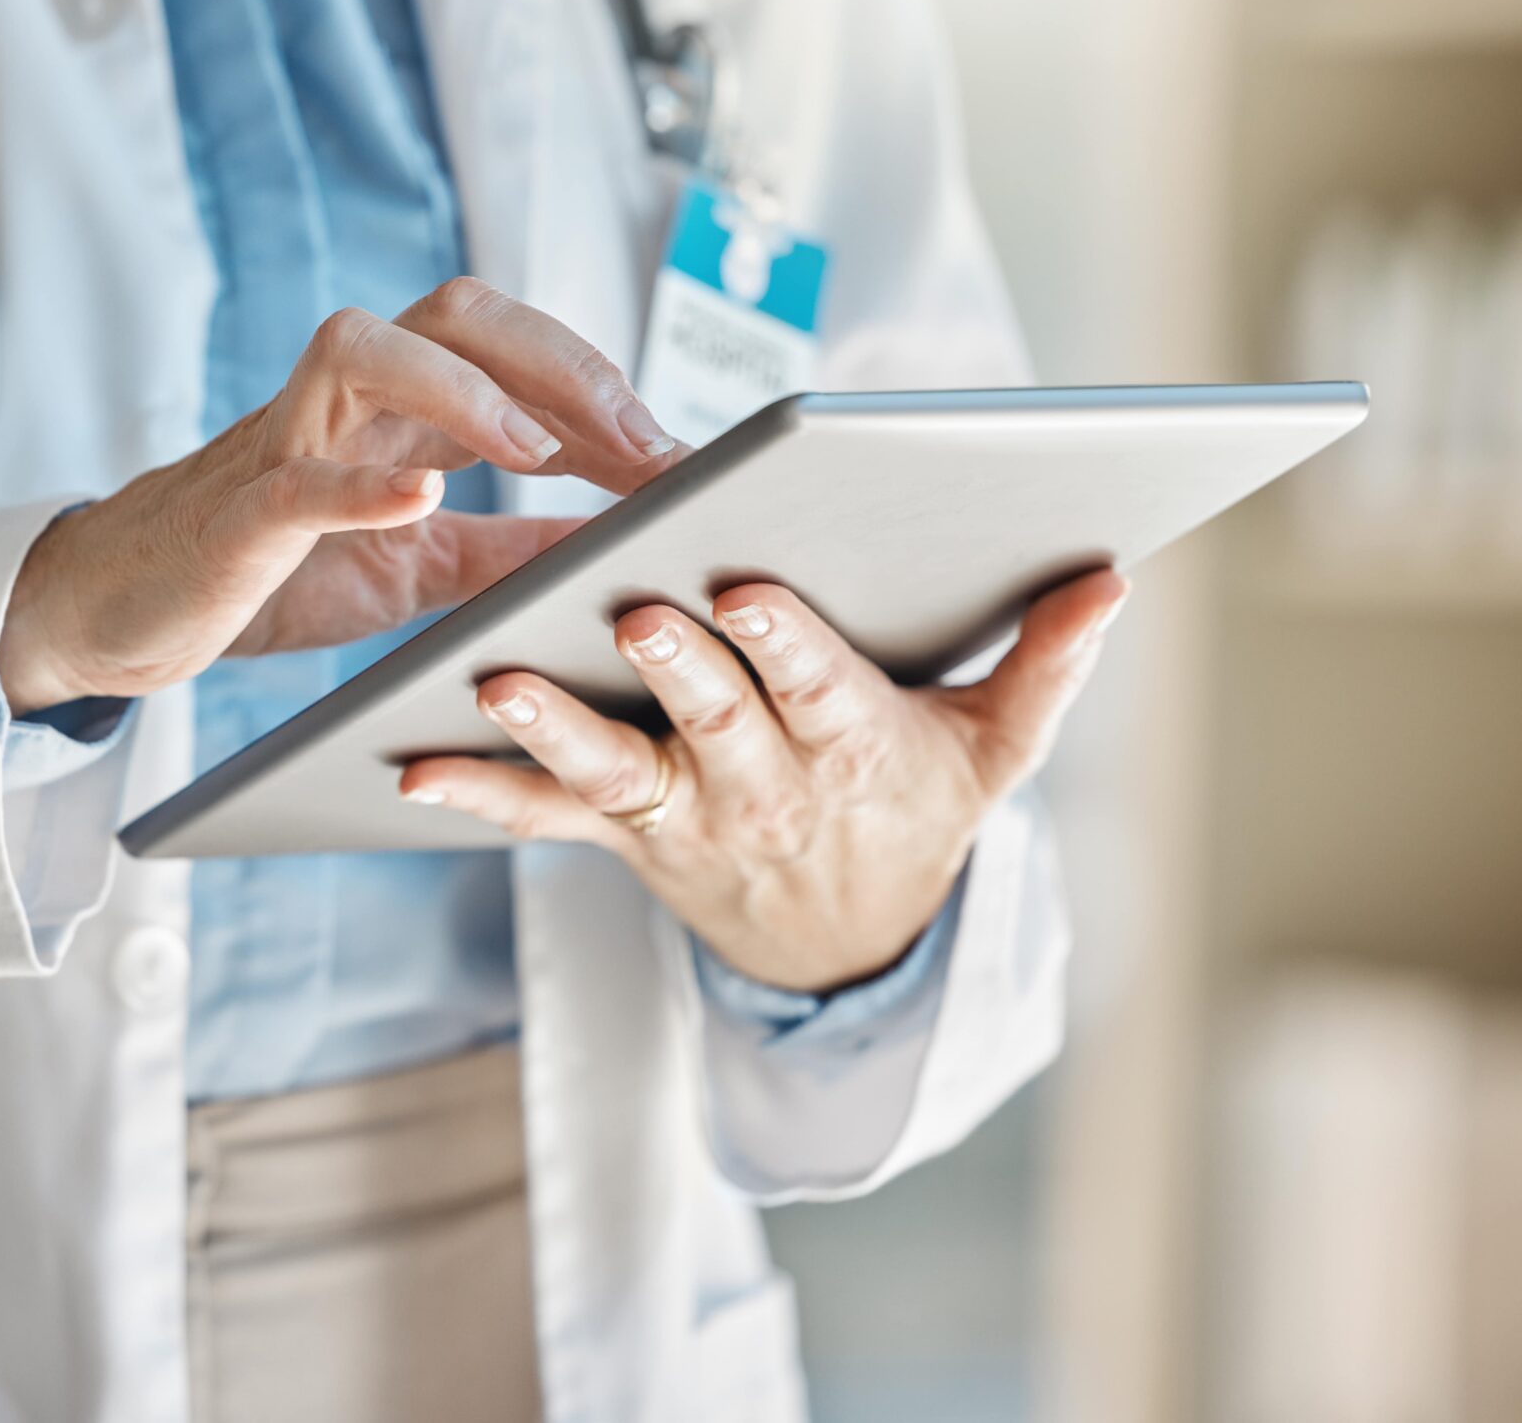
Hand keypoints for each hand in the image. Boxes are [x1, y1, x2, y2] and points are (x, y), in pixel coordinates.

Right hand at [0, 278, 680, 714]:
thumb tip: (617, 546)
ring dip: (465, 390)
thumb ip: (508, 546)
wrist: (124, 612)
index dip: (605, 391)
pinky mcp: (236, 511)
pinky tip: (421, 498)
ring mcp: (285, 442)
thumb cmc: (268, 572)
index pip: (516, 354)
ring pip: (365, 351)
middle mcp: (346, 399)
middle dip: (562, 366)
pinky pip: (294, 478)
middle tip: (645, 447)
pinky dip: (357, 484)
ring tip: (542, 450)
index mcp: (400, 407)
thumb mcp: (417, 566)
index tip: (686, 457)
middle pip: (458, 317)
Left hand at [397, 569, 1129, 993]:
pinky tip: (409, 767)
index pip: (818, 687)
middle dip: (675, 669)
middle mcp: (759, 783)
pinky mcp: (622, 835)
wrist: (849, 943)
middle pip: (712, 719)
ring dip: (550, 729)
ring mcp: (683, 813)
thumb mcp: (998, 751)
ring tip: (493, 686)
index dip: (786, 642)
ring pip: (610, 770)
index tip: (752, 586)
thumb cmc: (920, 808)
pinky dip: (479, 795)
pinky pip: (543, 819)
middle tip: (633, 614)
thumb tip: (1113, 577)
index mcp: (851, 745)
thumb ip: (1048, 664)